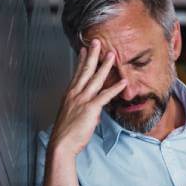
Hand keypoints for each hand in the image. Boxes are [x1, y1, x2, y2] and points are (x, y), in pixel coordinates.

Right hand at [48, 39, 126, 155]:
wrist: (61, 144)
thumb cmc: (66, 133)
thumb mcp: (73, 117)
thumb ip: (84, 110)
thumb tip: (95, 112)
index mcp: (69, 95)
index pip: (77, 73)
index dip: (81, 60)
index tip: (84, 49)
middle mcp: (75, 94)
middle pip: (85, 70)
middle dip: (92, 54)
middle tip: (97, 42)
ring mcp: (82, 99)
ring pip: (96, 78)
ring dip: (105, 65)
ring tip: (112, 54)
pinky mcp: (90, 108)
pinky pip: (105, 95)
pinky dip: (115, 88)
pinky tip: (124, 81)